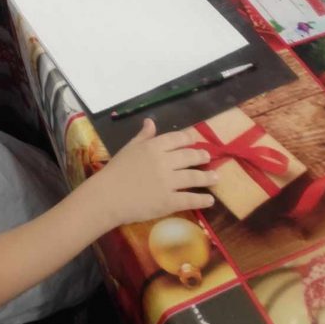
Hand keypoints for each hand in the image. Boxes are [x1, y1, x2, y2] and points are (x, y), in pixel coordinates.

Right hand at [95, 119, 216, 224]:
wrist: (108, 196)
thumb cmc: (115, 171)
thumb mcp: (129, 148)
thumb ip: (143, 136)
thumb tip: (151, 121)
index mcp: (153, 147)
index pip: (176, 139)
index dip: (188, 138)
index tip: (195, 140)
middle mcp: (164, 162)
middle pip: (188, 157)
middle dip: (201, 157)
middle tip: (208, 158)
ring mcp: (168, 182)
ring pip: (194, 177)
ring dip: (208, 177)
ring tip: (216, 177)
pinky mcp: (169, 201)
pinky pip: (190, 199)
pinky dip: (202, 200)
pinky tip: (210, 200)